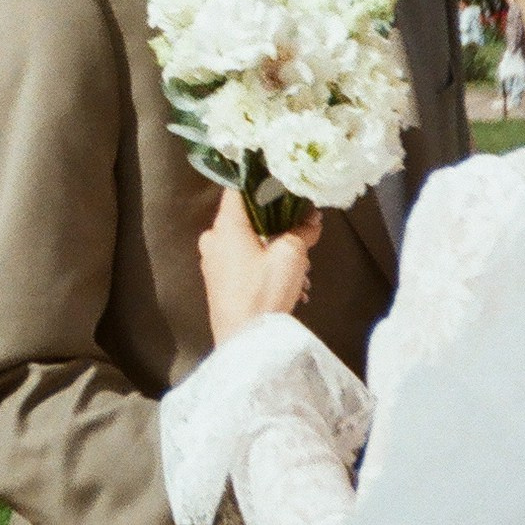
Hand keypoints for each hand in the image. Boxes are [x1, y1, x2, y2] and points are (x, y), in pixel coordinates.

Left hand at [199, 188, 320, 345]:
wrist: (244, 342)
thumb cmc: (264, 291)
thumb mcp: (291, 255)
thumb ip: (302, 230)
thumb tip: (312, 217)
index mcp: (225, 225)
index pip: (239, 187)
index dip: (262, 182)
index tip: (284, 184)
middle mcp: (213, 239)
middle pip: (247, 218)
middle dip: (277, 226)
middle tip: (301, 236)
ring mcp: (212, 262)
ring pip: (248, 244)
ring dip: (275, 252)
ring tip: (301, 271)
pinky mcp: (217, 283)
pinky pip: (243, 264)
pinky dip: (265, 268)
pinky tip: (289, 287)